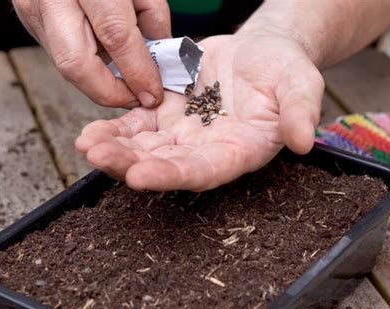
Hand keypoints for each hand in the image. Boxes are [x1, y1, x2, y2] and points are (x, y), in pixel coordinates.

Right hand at [12, 0, 170, 107]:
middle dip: (111, 93)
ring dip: (101, 84)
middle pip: (77, 65)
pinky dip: (89, 68)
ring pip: (67, 67)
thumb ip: (152, 16)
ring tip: (127, 82)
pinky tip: (107, 64)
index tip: (153, 93)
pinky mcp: (29, 20)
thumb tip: (159, 60)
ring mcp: (34, 11)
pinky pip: (62, 55)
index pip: (115, 35)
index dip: (137, 72)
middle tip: (136, 97)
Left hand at [75, 35, 323, 190]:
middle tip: (99, 156)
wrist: (260, 53)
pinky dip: (115, 130)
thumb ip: (300, 110)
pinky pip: (137, 125)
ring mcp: (184, 133)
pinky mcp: (166, 112)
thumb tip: (302, 141)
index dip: (173, 175)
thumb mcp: (301, 82)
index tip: (140, 176)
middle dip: (131, 164)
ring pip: (146, 148)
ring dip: (116, 149)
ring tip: (87, 144)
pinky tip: (91, 133)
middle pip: (166, 164)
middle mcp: (207, 149)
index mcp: (240, 149)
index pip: (205, 171)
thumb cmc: (284, 69)